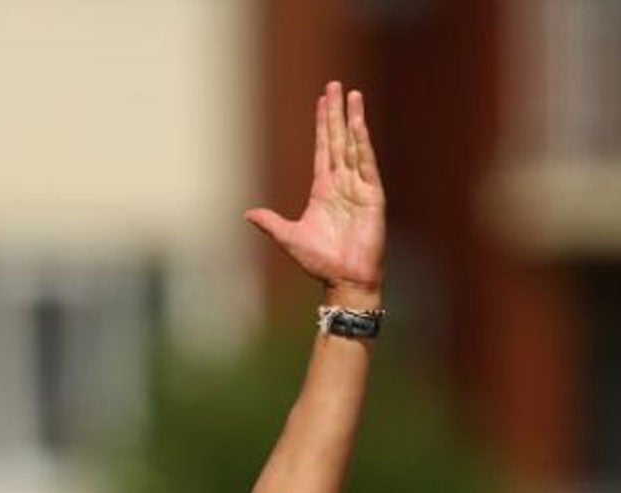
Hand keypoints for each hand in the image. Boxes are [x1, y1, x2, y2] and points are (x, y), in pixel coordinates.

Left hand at [246, 81, 384, 301]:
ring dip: (353, 120)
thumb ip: (270, 223)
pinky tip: (359, 125)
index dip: (322, 125)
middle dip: (336, 112)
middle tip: (336, 85)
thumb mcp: (289, 238)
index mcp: (323, 189)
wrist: (344, 280)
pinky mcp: (373, 196)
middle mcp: (342, 183)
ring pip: (355, 146)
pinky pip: (367, 164)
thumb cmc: (320, 262)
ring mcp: (359, 187)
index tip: (322, 101)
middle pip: (339, 139)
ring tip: (353, 95)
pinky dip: (363, 144)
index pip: (323, 148)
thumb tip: (247, 214)